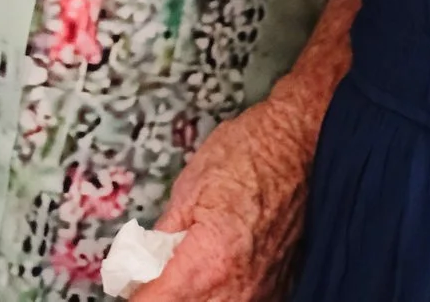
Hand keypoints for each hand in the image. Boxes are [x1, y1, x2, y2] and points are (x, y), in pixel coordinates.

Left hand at [134, 94, 319, 301]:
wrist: (299, 142)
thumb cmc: (250, 154)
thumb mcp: (187, 189)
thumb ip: (159, 238)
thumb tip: (137, 266)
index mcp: (208, 263)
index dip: (137, 292)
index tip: (131, 283)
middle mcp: (238, 288)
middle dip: (165, 293)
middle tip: (151, 274)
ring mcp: (261, 293)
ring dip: (191, 295)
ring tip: (182, 271)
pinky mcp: (276, 289)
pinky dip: (218, 295)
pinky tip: (212, 276)